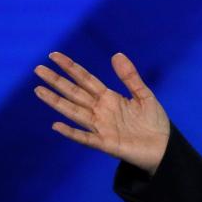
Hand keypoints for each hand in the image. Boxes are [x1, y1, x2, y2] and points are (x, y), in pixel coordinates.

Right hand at [34, 51, 170, 175]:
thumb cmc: (153, 121)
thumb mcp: (144, 95)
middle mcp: (100, 111)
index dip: (70, 68)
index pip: (85, 79)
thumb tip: (116, 54)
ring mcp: (100, 127)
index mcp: (109, 98)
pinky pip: (85, 137)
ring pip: (74, 112)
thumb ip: (130, 77)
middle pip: (75, 93)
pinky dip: (71, 132)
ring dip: (56, 102)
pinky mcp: (105, 144)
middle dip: (57, 81)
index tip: (54, 55)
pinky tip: (56, 125)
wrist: (164, 147)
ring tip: (38, 90)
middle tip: (38, 69)